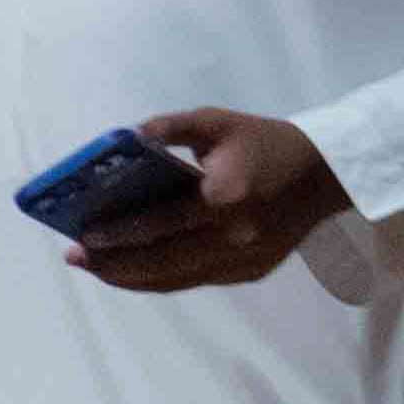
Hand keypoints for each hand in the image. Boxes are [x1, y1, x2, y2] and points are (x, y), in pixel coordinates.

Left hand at [64, 107, 346, 293]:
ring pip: (176, 279)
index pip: (161, 223)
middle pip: (162, 260)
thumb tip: (130, 135)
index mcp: (227, 198)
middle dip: (113, 263)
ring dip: (130, 277)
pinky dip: (160, 278)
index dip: (119, 234)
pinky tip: (133, 271)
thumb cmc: (265, 143)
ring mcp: (244, 260)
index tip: (82, 236)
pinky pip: (195, 280)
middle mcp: (236, 236)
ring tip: (95, 268)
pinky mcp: (250, 272)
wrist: (327, 174)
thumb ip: (172, 127)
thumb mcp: (219, 123)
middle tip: (75, 257)